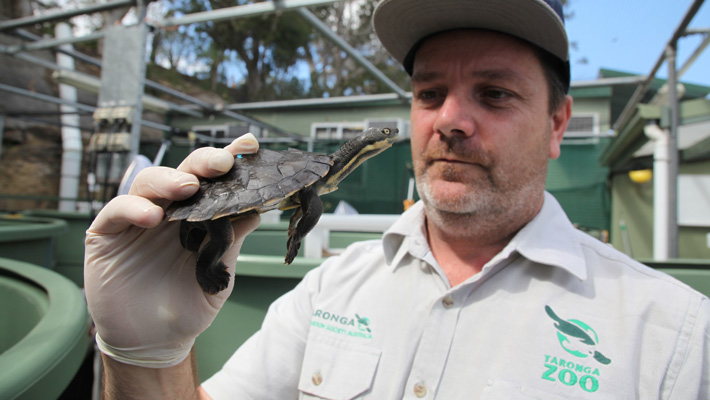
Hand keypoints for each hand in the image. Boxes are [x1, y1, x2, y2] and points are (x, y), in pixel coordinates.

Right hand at [84, 134, 260, 367]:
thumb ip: (232, 240)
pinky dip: (134, 208)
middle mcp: (168, 211)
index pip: (212, 181)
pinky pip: (117, 210)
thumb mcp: (218, 272)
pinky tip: (153, 217)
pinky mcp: (107, 234)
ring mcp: (136, 219)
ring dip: (169, 180)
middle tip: (222, 163)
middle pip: (181, 173)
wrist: (156, 341)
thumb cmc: (188, 303)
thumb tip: (258, 208)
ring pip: (147, 183)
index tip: (248, 146)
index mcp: (197, 215)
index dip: (228, 160)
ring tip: (187, 188)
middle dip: (202, 163)